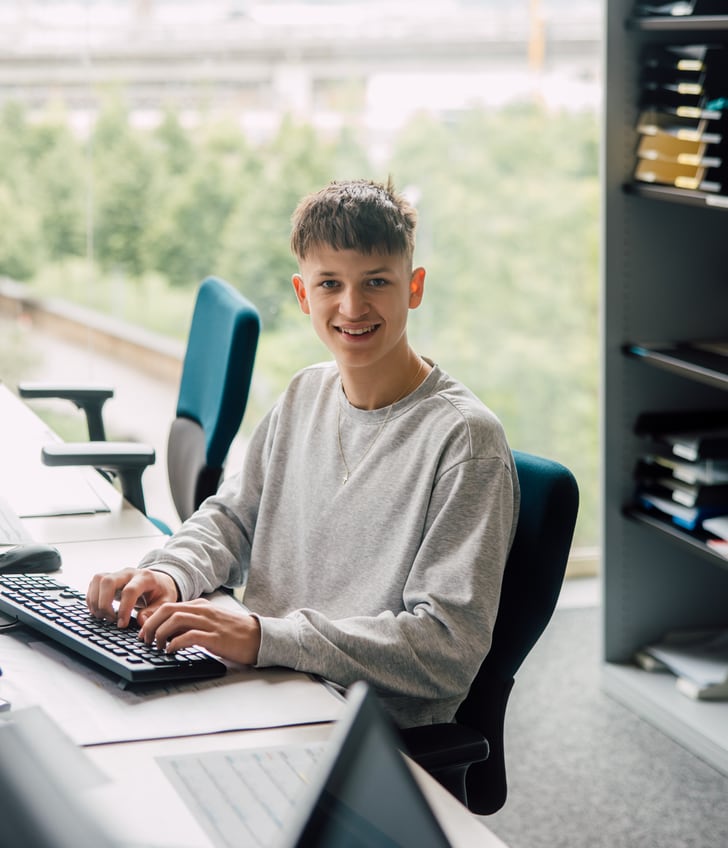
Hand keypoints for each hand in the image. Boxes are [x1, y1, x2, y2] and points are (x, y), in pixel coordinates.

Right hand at [86, 567, 178, 628]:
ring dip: (96, 601)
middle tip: (111, 619)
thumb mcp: (165, 602)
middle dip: (104, 604)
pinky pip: (94, 584)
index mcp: (146, 577)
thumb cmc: (161, 592)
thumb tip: (141, 621)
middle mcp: (129, 572)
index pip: (130, 591)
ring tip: (103, 616)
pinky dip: (92, 598)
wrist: (159, 581)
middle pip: (108, 581)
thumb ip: (154, 611)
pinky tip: (98, 610)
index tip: (121, 624)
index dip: (123, 609)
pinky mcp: (109, 577)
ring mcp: (118, 573)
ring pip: (98, 580)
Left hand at [139, 599, 261, 665]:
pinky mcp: (215, 636)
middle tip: (145, 640)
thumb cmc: (235, 633)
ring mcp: (209, 622)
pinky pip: (189, 636)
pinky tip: (171, 651)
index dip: (152, 619)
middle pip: (168, 610)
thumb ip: (193, 624)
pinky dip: (175, 643)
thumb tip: (169, 635)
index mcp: (201, 606)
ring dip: (160, 634)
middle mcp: (203, 610)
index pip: (169, 606)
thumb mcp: (211, 622)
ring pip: (175, 620)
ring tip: (157, 647)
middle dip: (151, 624)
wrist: (259, 637)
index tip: (145, 633)